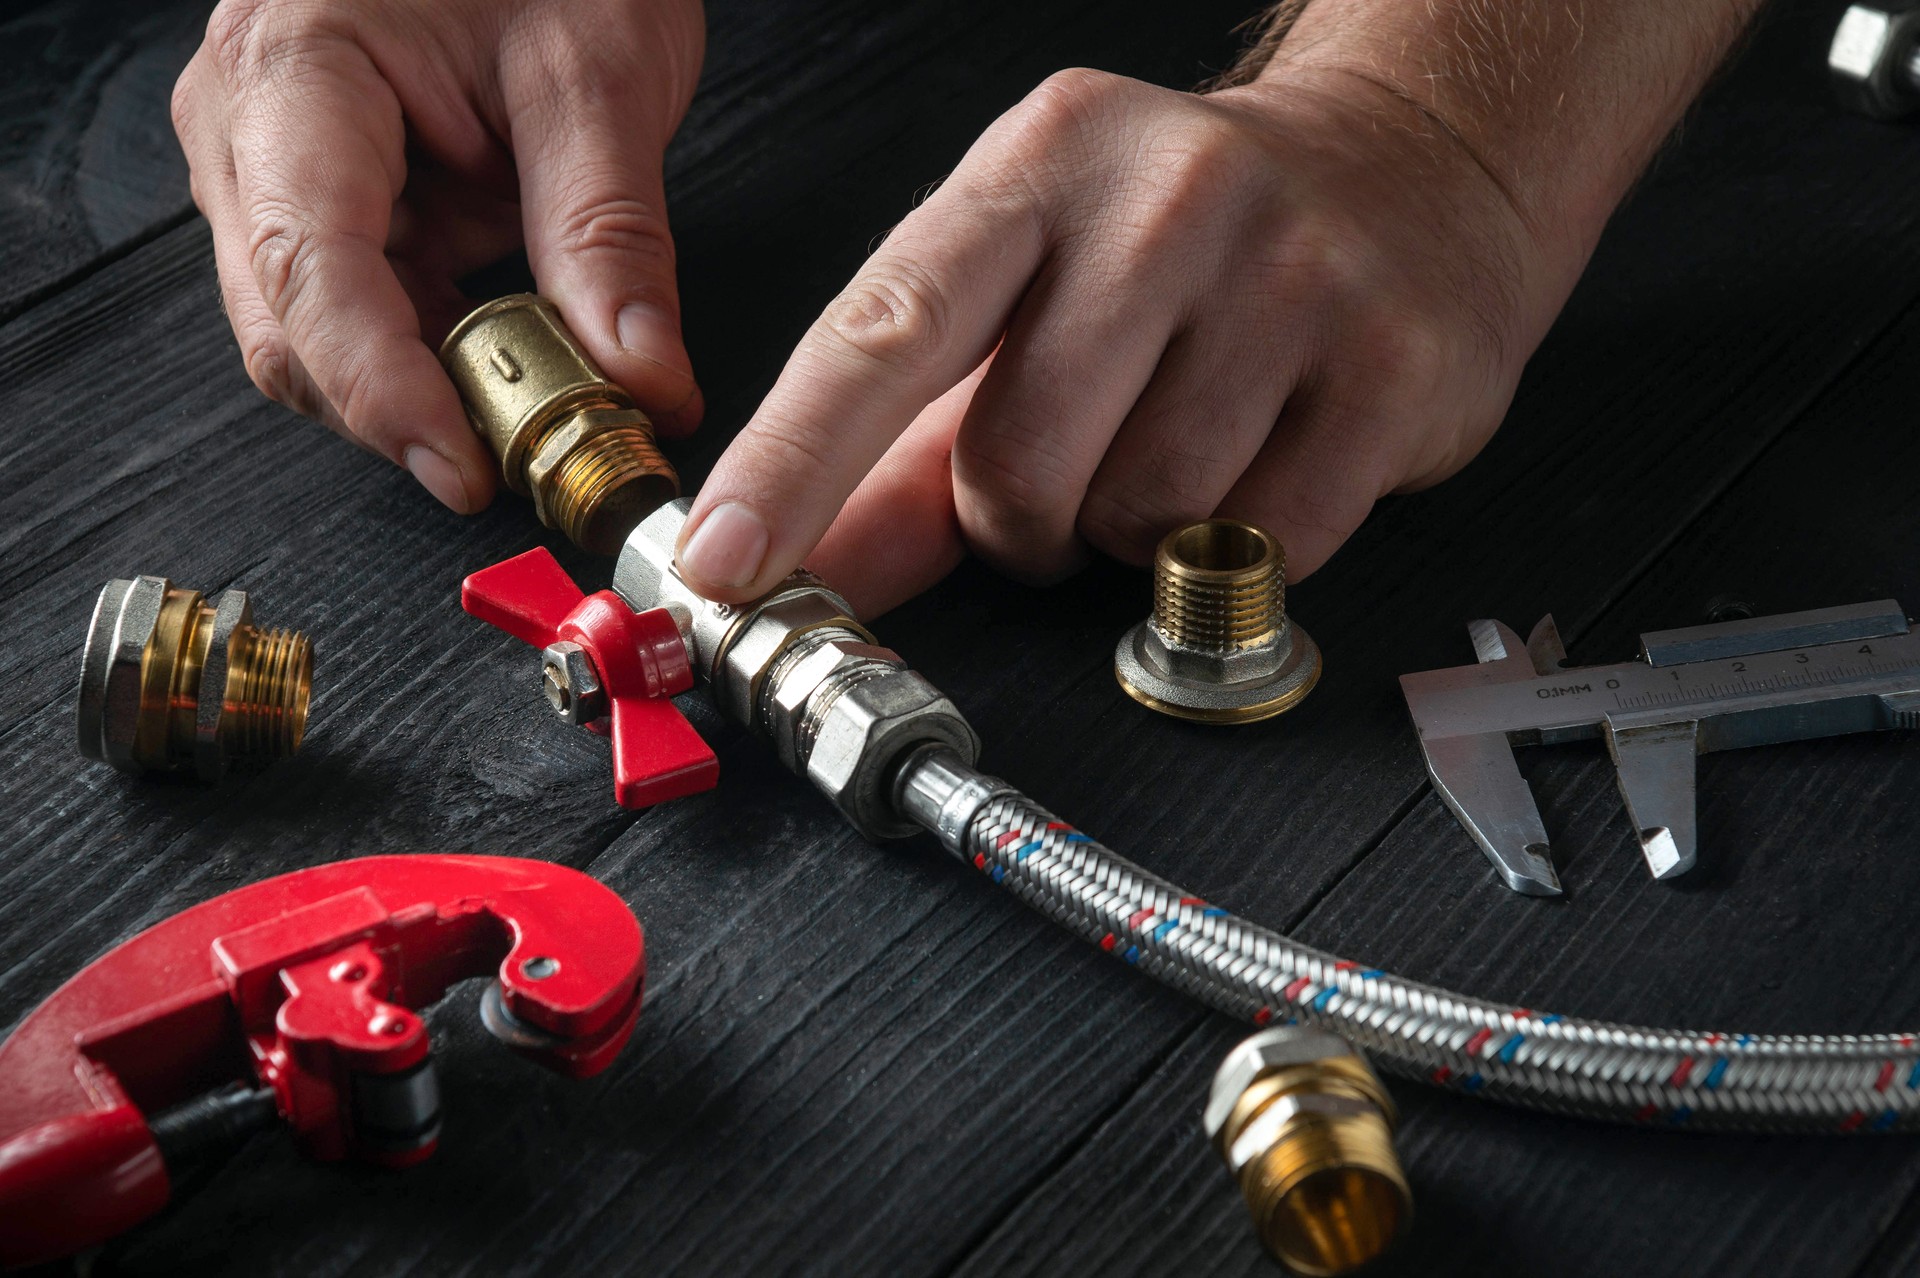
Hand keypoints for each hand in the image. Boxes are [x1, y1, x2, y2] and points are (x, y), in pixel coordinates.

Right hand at [172, 0, 705, 511]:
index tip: (463, 468)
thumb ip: (610, 234)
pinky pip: (372, 308)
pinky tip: (516, 366)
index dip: (382, 390)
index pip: (310, 270)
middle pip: (294, 326)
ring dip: (430, 390)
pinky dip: (443, 355)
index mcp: (295, 69)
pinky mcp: (336, 195)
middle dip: (408, 410)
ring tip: (544, 410)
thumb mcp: (598, 70)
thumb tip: (637, 375)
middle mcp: (255, 125)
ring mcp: (282, 165)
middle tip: (532, 459)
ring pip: (325, 334)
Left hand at [673, 66, 1570, 615]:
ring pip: (1141, 520)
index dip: (795, 462)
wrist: (1413, 166)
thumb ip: (908, 439)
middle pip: (1016, 468)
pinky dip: (1238, 554)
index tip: (728, 563)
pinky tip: (1267, 460)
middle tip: (1074, 467)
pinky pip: (1262, 551)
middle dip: (1019, 520)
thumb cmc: (1188, 240)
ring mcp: (1294, 276)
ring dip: (1135, 532)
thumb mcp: (1030, 293)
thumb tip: (812, 569)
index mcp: (1039, 163)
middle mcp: (1166, 199)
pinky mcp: (1394, 366)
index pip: (887, 328)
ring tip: (1183, 441)